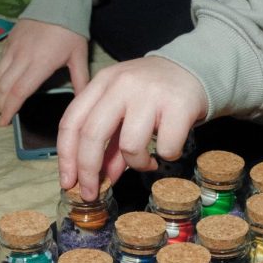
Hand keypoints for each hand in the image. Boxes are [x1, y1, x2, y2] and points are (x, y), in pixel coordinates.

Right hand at [0, 19, 88, 125]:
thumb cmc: (72, 29)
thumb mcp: (79, 56)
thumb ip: (80, 81)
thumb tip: (83, 102)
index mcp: (39, 64)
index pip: (19, 92)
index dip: (10, 109)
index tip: (5, 122)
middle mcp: (22, 57)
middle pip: (4, 87)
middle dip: (1, 104)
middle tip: (3, 116)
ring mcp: (13, 48)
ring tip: (1, 103)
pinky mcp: (9, 40)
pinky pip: (0, 63)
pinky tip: (3, 83)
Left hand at [58, 57, 207, 199]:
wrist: (195, 69)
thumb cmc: (154, 94)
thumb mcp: (125, 109)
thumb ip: (110, 141)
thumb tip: (100, 179)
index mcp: (103, 82)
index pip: (72, 121)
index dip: (66, 156)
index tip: (68, 182)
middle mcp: (122, 84)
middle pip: (92, 134)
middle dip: (88, 171)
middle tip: (93, 193)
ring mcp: (150, 93)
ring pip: (130, 145)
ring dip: (136, 164)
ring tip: (146, 161)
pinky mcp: (179, 105)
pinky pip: (165, 148)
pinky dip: (167, 156)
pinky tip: (170, 148)